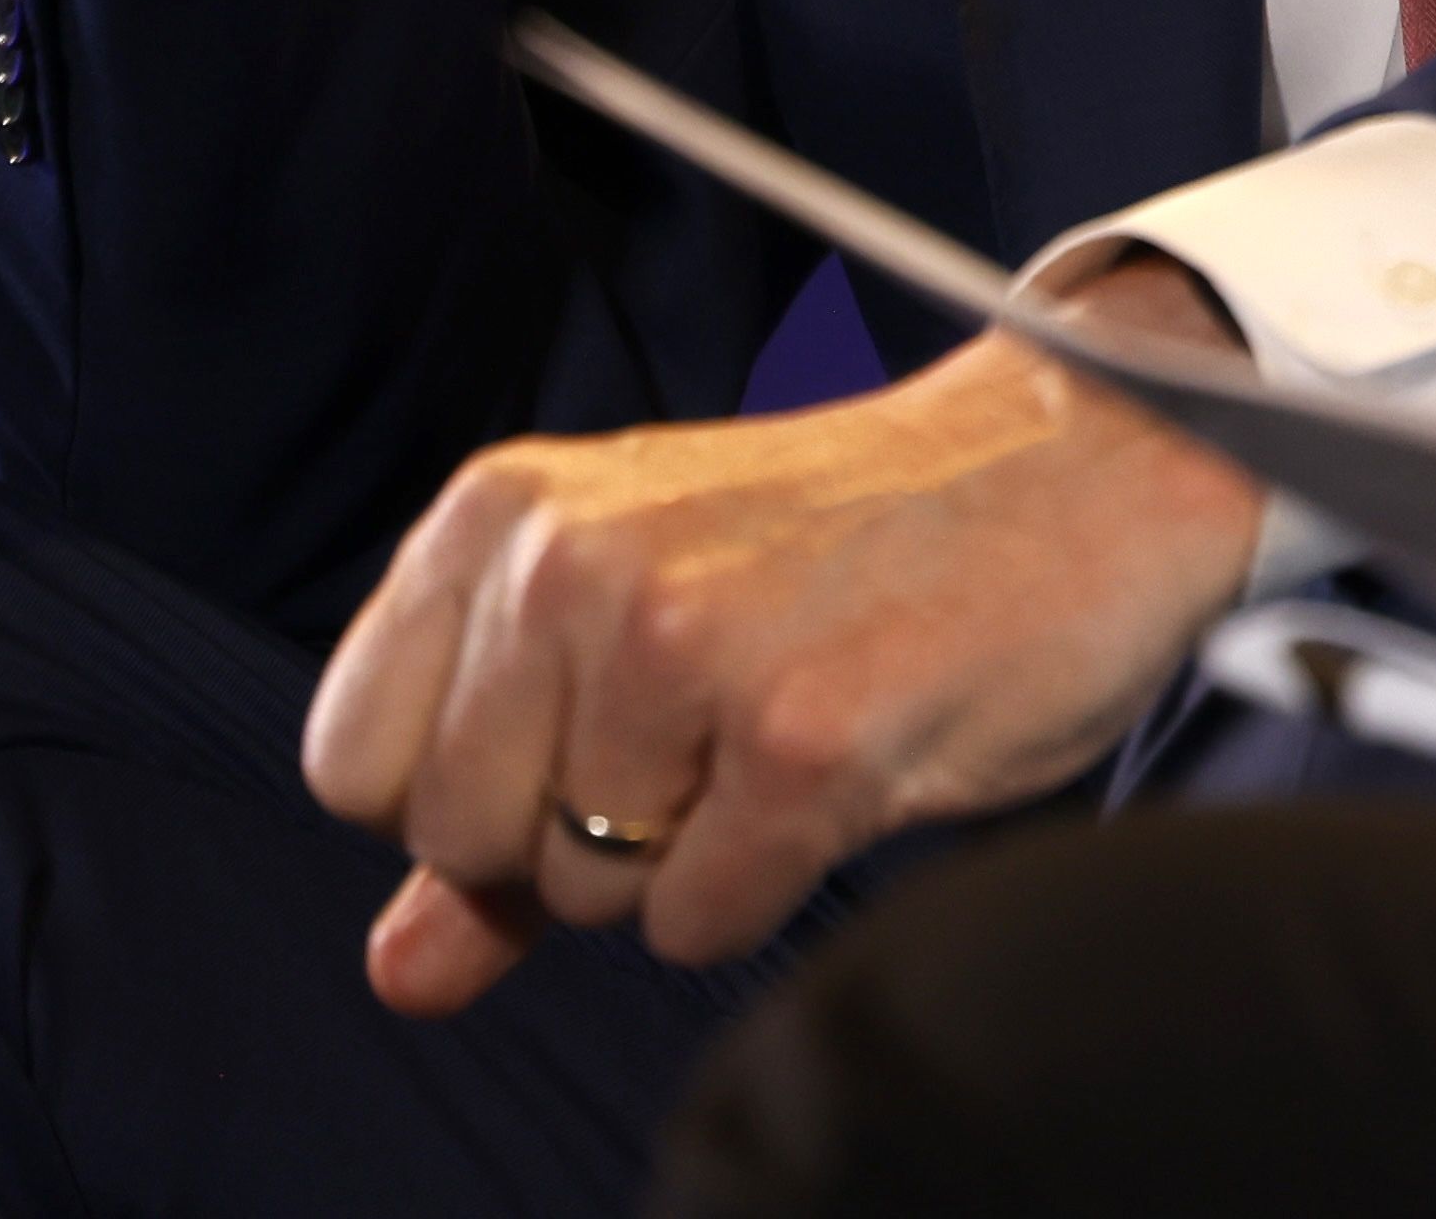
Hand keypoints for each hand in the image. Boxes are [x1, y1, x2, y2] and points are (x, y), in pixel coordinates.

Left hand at [293, 304, 1260, 1007]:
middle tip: (711, 728)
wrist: (1082, 463)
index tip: (587, 737)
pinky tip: (847, 759)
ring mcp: (684, 643)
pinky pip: (698, 926)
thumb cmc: (854, 549)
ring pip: (584, 895)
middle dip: (580, 840)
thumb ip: (499, 797)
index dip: (469, 797)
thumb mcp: (640, 631)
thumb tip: (395, 973)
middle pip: (462, 843)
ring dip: (689, 857)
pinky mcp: (802, 732)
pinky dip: (771, 883)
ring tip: (788, 722)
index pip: (354, 764)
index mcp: (505, 511)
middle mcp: (571, 560)